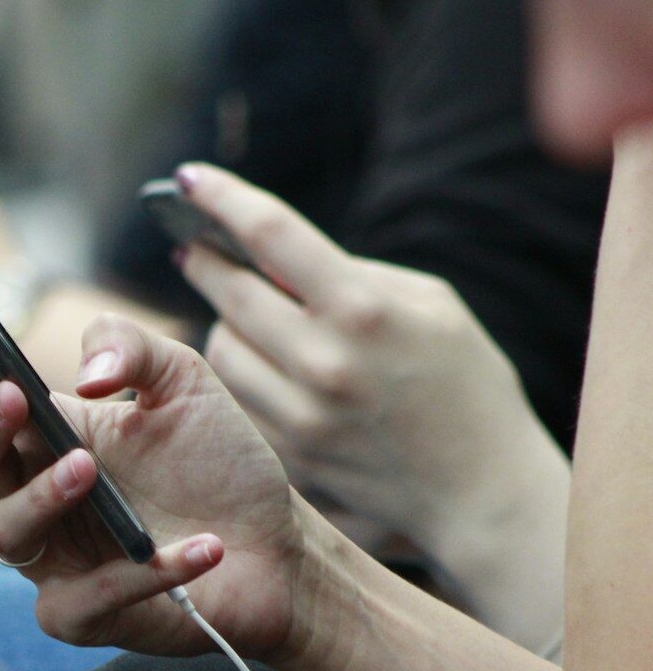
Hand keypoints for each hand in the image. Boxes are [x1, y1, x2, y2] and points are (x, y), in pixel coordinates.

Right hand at [0, 312, 303, 656]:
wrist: (279, 547)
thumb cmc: (219, 464)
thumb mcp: (184, 382)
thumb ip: (132, 347)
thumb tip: (84, 374)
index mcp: (50, 436)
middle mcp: (40, 495)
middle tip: (14, 400)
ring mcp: (57, 559)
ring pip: (7, 533)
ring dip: (41, 497)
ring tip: (88, 468)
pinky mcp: (87, 616)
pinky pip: (87, 600)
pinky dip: (142, 574)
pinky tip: (204, 547)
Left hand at [174, 164, 569, 647]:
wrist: (481, 491)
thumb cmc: (466, 384)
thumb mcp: (432, 305)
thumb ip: (353, 276)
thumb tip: (276, 261)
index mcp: (363, 310)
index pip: (270, 234)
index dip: (221, 198)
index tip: (188, 178)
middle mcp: (323, 363)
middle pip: (229, 295)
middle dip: (203, 263)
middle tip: (191, 248)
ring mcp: (300, 416)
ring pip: (220, 351)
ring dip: (222, 323)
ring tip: (238, 311)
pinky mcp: (287, 456)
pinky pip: (236, 399)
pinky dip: (241, 374)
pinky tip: (258, 362)